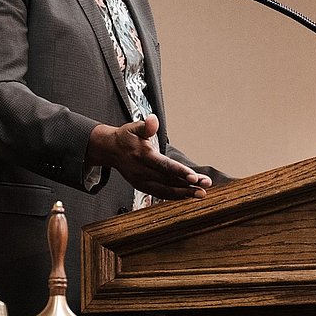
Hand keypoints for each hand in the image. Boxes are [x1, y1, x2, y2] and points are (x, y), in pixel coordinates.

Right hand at [87, 114, 210, 199]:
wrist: (110, 150)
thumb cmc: (125, 137)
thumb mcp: (133, 127)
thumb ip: (145, 125)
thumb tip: (153, 120)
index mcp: (141, 156)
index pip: (163, 165)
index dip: (179, 172)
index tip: (194, 176)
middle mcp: (141, 171)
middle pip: (167, 180)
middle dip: (187, 184)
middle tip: (205, 185)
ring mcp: (141, 181)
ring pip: (165, 190)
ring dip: (184, 193)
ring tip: (201, 193)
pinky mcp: (142, 187)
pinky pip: (160, 194)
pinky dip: (175, 196)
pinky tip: (188, 195)